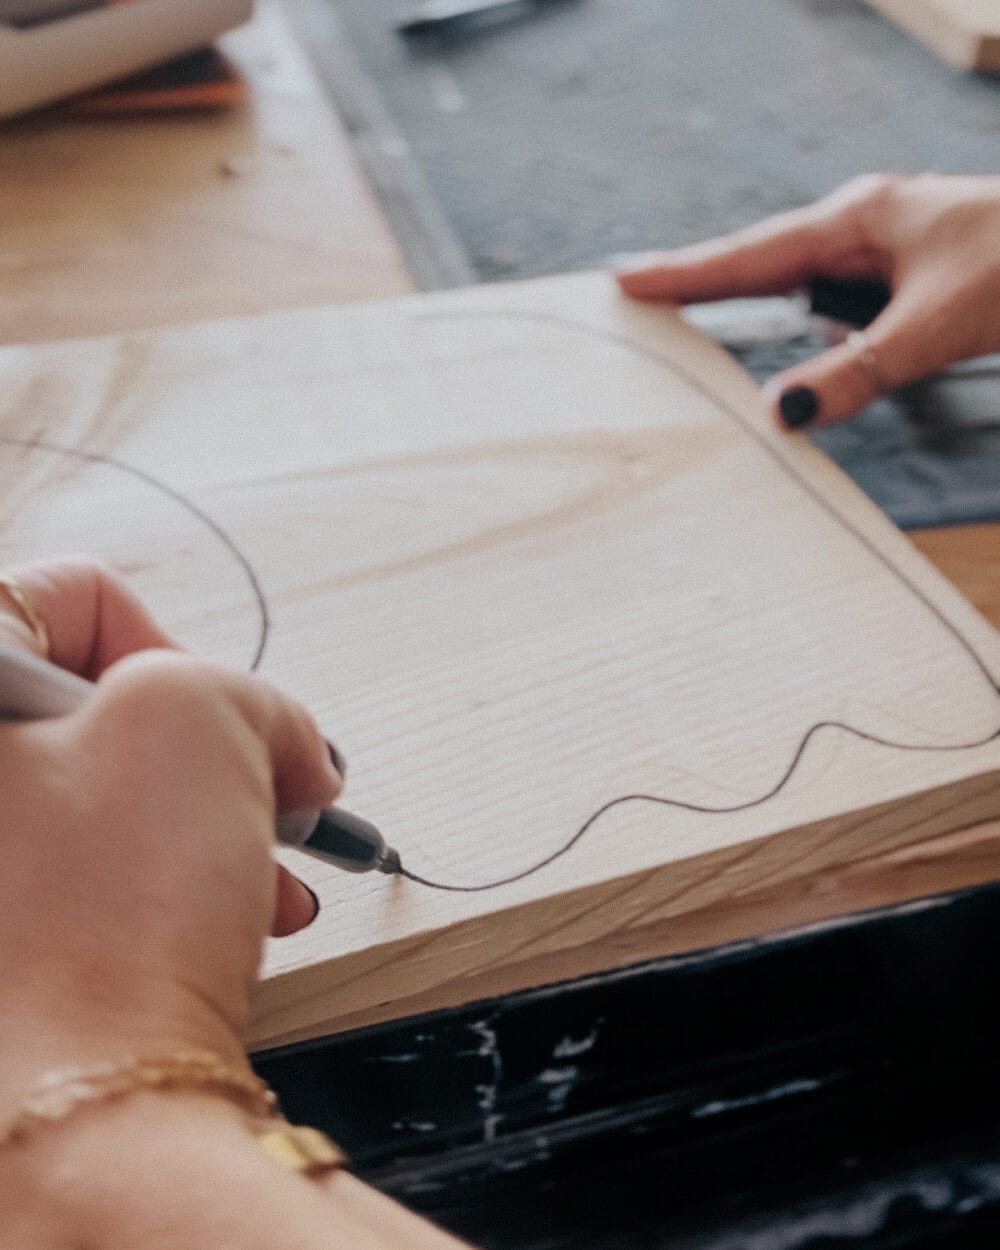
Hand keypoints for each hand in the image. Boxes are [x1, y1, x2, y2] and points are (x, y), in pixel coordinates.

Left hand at [0, 559, 467, 1248]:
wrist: (85, 1107)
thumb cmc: (108, 912)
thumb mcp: (207, 718)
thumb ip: (255, 691)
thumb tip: (288, 746)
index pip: (76, 598)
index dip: (170, 645)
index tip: (218, 716)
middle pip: (98, 708)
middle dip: (210, 752)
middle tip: (266, 790)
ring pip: (109, 800)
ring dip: (212, 824)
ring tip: (272, 874)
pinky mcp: (11, 943)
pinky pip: (99, 875)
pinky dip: (179, 884)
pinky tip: (239, 919)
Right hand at [614, 173, 999, 427]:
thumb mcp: (937, 325)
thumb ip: (858, 371)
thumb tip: (780, 413)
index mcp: (858, 220)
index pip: (750, 255)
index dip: (683, 273)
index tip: (623, 280)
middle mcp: (862, 227)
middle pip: (760, 260)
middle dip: (700, 280)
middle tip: (635, 294)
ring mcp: (883, 248)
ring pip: (797, 283)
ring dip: (749, 304)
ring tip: (689, 322)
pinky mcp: (903, 275)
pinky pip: (831, 302)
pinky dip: (802, 327)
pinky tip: (790, 345)